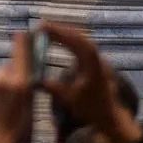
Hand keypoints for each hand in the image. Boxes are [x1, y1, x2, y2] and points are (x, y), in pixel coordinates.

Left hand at [0, 31, 36, 142]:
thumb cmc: (16, 134)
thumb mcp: (32, 112)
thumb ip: (28, 94)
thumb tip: (27, 85)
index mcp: (19, 84)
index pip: (21, 55)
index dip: (22, 43)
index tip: (21, 33)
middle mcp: (0, 80)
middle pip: (8, 70)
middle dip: (11, 77)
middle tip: (13, 95)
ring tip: (0, 109)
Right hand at [40, 22, 142, 142]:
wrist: (109, 116)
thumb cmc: (91, 108)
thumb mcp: (70, 99)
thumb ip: (52, 87)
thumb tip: (32, 80)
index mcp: (93, 65)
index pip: (78, 43)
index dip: (61, 33)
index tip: (44, 28)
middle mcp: (96, 58)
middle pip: (79, 37)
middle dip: (60, 29)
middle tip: (40, 26)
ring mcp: (96, 59)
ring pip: (81, 40)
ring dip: (64, 33)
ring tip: (46, 30)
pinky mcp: (93, 63)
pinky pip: (81, 46)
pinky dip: (68, 40)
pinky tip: (58, 40)